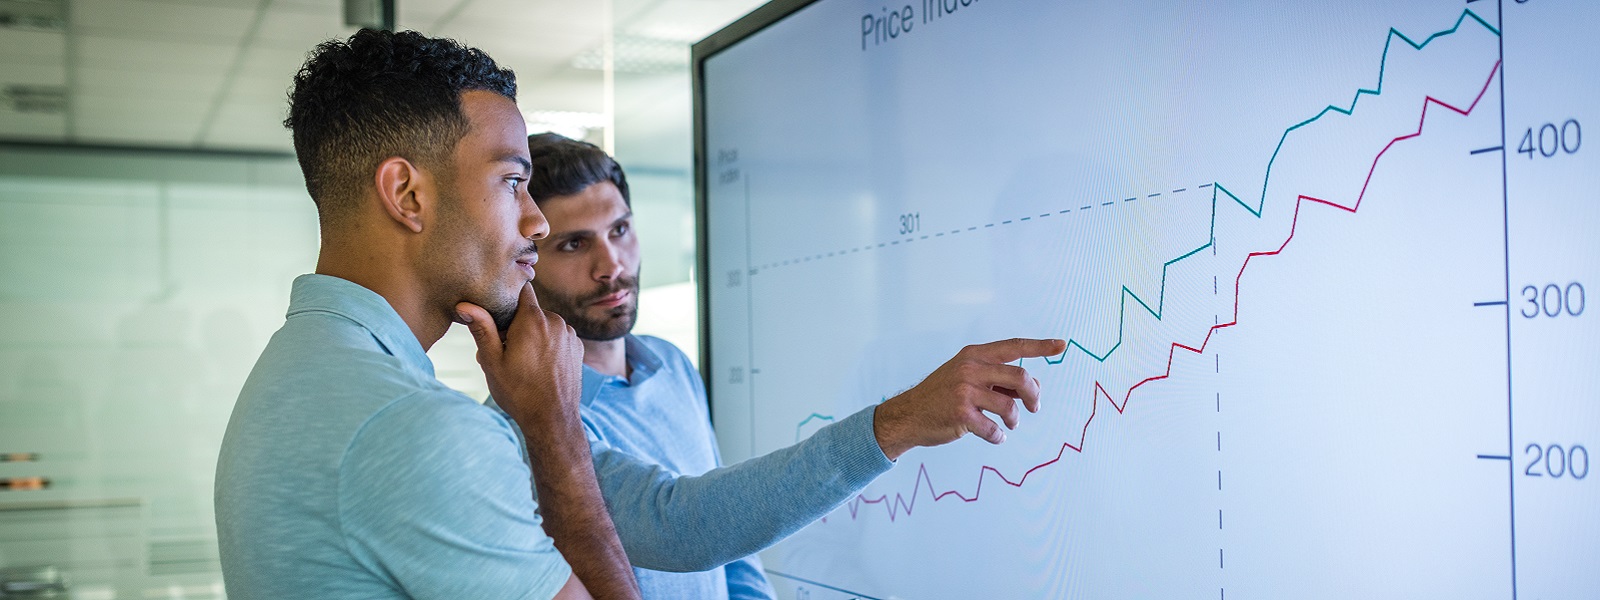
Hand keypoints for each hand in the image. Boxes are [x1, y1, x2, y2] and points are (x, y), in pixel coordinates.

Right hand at [455, 282, 583, 425]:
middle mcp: (556, 321)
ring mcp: (570, 335)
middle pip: (531, 311)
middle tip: (503, 352)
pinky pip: (558, 337)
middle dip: (516, 325)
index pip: (522, 290)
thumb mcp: (492, 361)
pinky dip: (548, 345)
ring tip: (520, 362)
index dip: (508, 299)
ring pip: (546, 325)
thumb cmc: (519, 392)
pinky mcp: (578, 347)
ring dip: (533, 336)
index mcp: (533, 320)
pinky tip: (539, 367)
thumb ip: (482, 328)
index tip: (499, 316)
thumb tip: (465, 304)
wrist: (552, 419)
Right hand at [873, 338, 1067, 459]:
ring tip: (1008, 425)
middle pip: (1020, 377)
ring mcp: (964, 390)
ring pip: (1010, 406)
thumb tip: (1033, 389)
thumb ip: (998, 379)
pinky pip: (994, 429)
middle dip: (1034, 396)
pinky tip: (994, 436)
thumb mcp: (967, 377)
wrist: (908, 415)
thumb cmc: (942, 396)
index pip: (1014, 346)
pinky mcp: (961, 414)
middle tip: (1034, 408)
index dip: (1040, 346)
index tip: (1062, 345)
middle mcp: (970, 368)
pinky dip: (998, 436)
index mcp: (974, 354)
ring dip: (1014, 420)